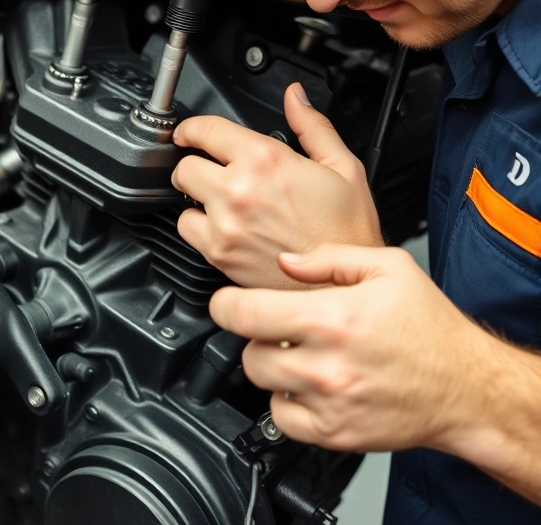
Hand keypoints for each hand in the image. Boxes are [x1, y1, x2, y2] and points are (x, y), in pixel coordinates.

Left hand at [171, 83, 382, 288]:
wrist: (342, 284)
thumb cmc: (346, 231)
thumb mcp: (342, 168)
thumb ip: (312, 126)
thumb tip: (295, 97)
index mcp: (265, 160)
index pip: (205, 130)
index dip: (192, 128)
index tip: (189, 133)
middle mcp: (239, 190)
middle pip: (185, 166)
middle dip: (195, 164)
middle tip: (211, 170)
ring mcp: (225, 224)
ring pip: (182, 199)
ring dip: (196, 197)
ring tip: (222, 202)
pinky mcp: (218, 253)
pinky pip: (187, 230)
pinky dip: (198, 226)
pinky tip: (223, 226)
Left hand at [209, 243, 496, 452]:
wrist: (466, 387)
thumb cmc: (431, 329)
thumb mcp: (388, 268)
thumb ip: (328, 257)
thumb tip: (285, 261)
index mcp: (333, 317)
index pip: (243, 313)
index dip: (224, 304)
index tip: (227, 303)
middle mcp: (326, 363)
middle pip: (248, 351)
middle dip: (257, 336)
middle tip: (281, 329)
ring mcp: (328, 402)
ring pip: (261, 383)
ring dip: (271, 367)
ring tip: (300, 355)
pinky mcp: (333, 433)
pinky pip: (280, 418)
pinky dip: (286, 402)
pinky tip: (308, 386)